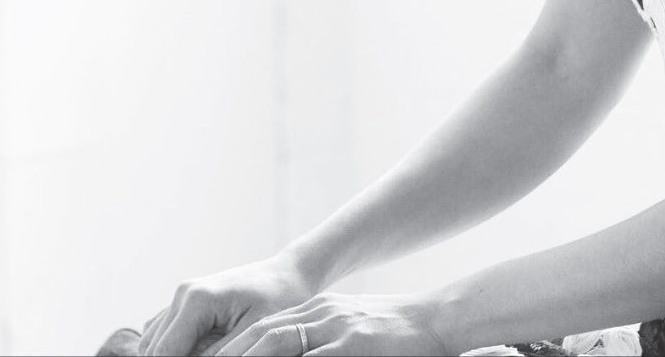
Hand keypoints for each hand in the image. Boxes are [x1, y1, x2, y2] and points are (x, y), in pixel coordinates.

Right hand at [138, 255, 316, 356]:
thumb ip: (220, 355)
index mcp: (197, 300)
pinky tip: (198, 353)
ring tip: (207, 355)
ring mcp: (183, 297)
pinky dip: (173, 349)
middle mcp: (184, 294)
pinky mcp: (187, 303)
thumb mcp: (252, 332)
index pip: (165, 352)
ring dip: (172, 356)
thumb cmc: (278, 300)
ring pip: (154, 343)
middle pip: (155, 350)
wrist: (288, 274)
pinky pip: (164, 334)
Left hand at [217, 291, 451, 355]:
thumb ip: (314, 345)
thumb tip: (280, 353)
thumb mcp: (347, 332)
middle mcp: (319, 315)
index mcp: (314, 313)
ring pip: (277, 343)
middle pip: (259, 336)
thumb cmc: (394, 337)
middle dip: (226, 356)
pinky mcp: (353, 344)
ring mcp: (335, 328)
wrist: (439, 320)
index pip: (259, 331)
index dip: (228, 350)